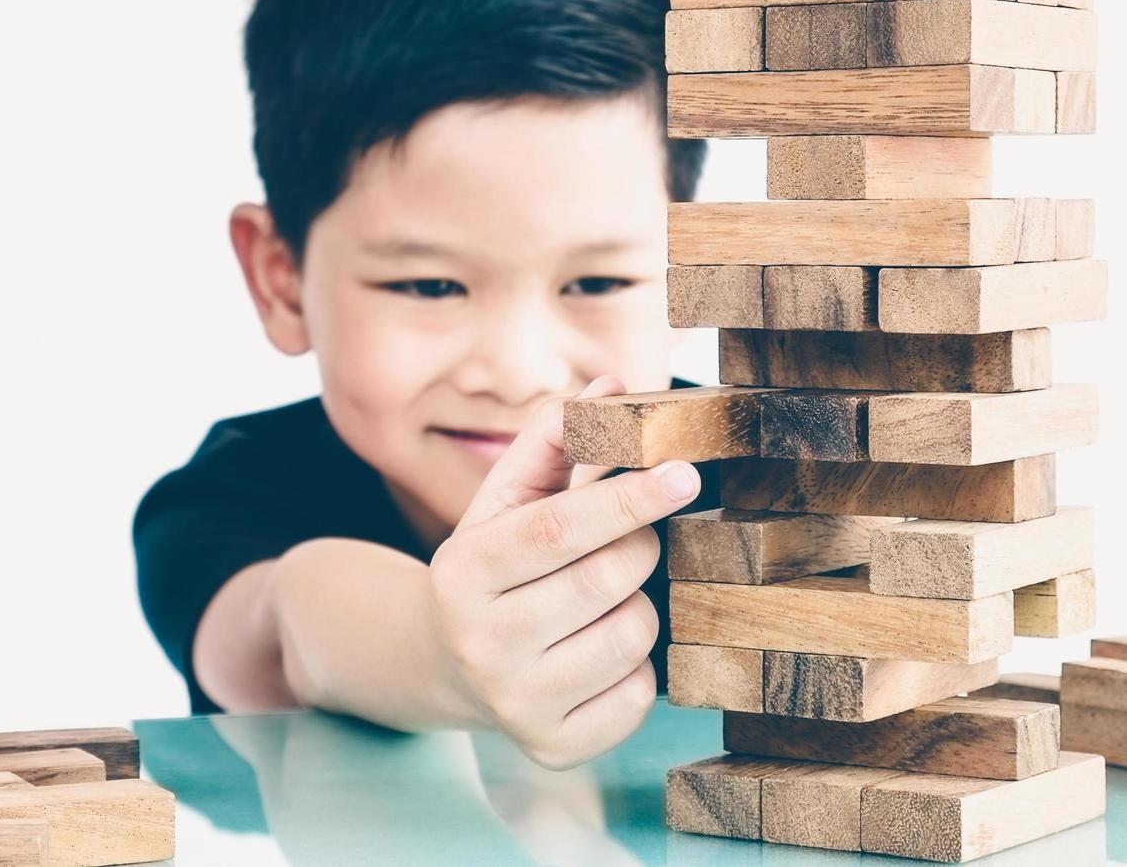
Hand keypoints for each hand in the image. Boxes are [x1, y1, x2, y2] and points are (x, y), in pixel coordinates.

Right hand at [425, 375, 700, 768]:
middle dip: (637, 547)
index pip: (558, 529)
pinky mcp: (552, 747)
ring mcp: (514, 704)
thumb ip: (553, 442)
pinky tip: (597, 651)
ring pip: (632, 635)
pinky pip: (639, 695)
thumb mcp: (504, 502)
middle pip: (606, 579)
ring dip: (637, 605)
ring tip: (601, 600)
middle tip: (630, 539)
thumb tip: (613, 384)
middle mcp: (479, 643)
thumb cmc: (493, 566)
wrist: (446, 661)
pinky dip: (636, 666)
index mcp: (462, 572)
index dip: (627, 498)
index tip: (684, 472)